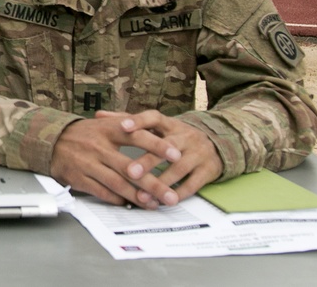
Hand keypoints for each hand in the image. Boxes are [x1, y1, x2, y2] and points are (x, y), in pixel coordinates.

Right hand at [50, 114, 184, 208]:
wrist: (49, 140)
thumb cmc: (83, 134)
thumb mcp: (103, 125)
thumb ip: (127, 129)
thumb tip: (156, 133)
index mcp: (107, 129)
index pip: (136, 135)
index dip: (157, 145)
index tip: (176, 155)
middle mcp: (98, 146)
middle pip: (130, 167)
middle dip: (153, 183)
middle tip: (171, 196)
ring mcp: (87, 163)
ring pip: (117, 183)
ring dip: (137, 197)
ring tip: (154, 205)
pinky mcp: (79, 178)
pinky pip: (102, 192)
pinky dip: (118, 199)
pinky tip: (130, 204)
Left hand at [101, 110, 222, 204]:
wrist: (217, 144)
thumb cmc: (176, 136)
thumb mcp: (157, 126)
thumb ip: (128, 120)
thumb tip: (99, 114)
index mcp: (169, 124)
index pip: (153, 118)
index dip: (138, 121)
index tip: (122, 127)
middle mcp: (184, 136)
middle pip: (165, 146)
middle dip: (148, 160)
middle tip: (130, 172)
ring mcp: (197, 153)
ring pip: (179, 168)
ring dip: (161, 182)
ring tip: (143, 195)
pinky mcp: (208, 170)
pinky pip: (193, 184)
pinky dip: (179, 193)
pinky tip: (165, 201)